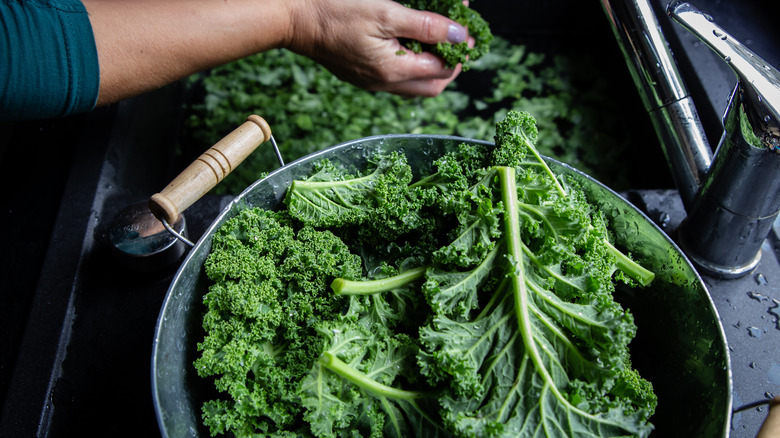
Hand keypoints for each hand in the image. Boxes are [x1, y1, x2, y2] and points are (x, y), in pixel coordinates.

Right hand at [284, 0, 470, 96]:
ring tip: (436, 40)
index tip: (467, 27)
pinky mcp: (362, 76)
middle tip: (456, 38)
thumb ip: (426, 26)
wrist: (294, 20)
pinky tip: (410, 44)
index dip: (460, 49)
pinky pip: (397, 79)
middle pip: (433, 86)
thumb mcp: (386, 13)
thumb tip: (460, 35)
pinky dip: (412, 65)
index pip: (442, 69)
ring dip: (432, 66)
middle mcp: (384, 84)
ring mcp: (372, 82)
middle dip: (451, 64)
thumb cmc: (336, 12)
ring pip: (415, 85)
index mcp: (393, 71)